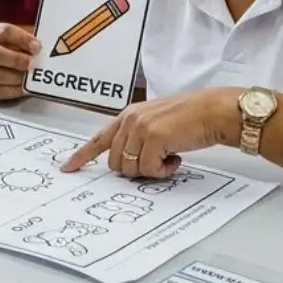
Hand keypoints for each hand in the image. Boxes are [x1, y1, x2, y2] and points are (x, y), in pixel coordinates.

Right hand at [0, 23, 41, 100]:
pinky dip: (10, 90)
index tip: (37, 47)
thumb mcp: (22, 42)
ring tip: (27, 77)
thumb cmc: (16, 51)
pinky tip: (22, 88)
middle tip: (31, 63)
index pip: (4, 32)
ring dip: (12, 76)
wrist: (7, 66)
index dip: (22, 39)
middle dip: (15, 59)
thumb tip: (49, 49)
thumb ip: (31, 45)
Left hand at [63, 89, 234, 177]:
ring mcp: (140, 128)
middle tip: (158, 161)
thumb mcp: (157, 122)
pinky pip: (149, 170)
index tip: (68, 167)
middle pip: (115, 162)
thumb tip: (128, 162)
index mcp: (128, 115)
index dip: (82, 155)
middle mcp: (130, 120)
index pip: (98, 138)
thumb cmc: (191, 118)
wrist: (214, 111)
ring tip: (170, 155)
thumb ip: (138, 136)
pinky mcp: (154, 138)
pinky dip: (163, 171)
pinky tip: (176, 157)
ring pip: (130, 169)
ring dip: (151, 170)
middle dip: (135, 169)